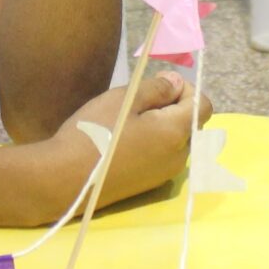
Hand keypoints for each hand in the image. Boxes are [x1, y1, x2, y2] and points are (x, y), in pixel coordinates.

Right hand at [51, 70, 212, 210]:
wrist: (64, 180)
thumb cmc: (94, 133)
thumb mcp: (124, 100)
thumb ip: (157, 88)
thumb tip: (178, 83)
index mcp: (176, 133)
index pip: (204, 105)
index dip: (187, 89)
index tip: (159, 86)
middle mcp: (179, 157)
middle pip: (192, 124)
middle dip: (174, 108)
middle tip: (139, 102)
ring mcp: (165, 174)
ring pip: (177, 141)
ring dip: (162, 126)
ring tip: (128, 122)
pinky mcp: (149, 185)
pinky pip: (163, 157)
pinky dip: (153, 144)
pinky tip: (124, 142)